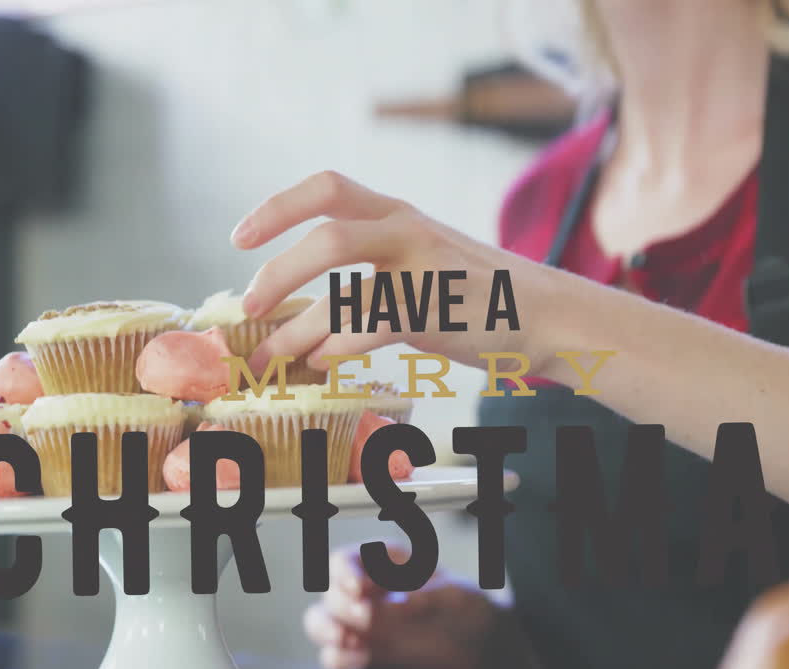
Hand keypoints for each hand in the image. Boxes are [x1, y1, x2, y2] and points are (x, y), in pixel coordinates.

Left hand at [231, 171, 562, 373]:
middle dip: (277, 272)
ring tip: (273, 355)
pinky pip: (375, 328)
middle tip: (249, 306)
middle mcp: (409, 231)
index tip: (240, 237)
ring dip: (297, 328)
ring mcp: (426, 271)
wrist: (547, 312)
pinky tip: (322, 361)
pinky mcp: (439, 313)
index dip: (277, 208)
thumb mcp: (422, 256)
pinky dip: (339, 347)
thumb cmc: (474, 293)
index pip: (327, 187)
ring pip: (346, 293)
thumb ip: (372, 264)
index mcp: (397, 213)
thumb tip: (300, 303)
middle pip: (328, 236)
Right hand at [303, 545, 538, 668]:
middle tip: (350, 636)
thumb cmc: (477, 621)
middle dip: (330, 624)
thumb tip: (379, 611)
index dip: (342, 574)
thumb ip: (416, 601)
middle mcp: (365, 613)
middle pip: (324, 613)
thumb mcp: (455, 600)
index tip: (360, 590)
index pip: (343, 564)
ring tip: (361, 662)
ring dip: (337, 660)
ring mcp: (363, 654)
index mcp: (383, 577)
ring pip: (329, 657)